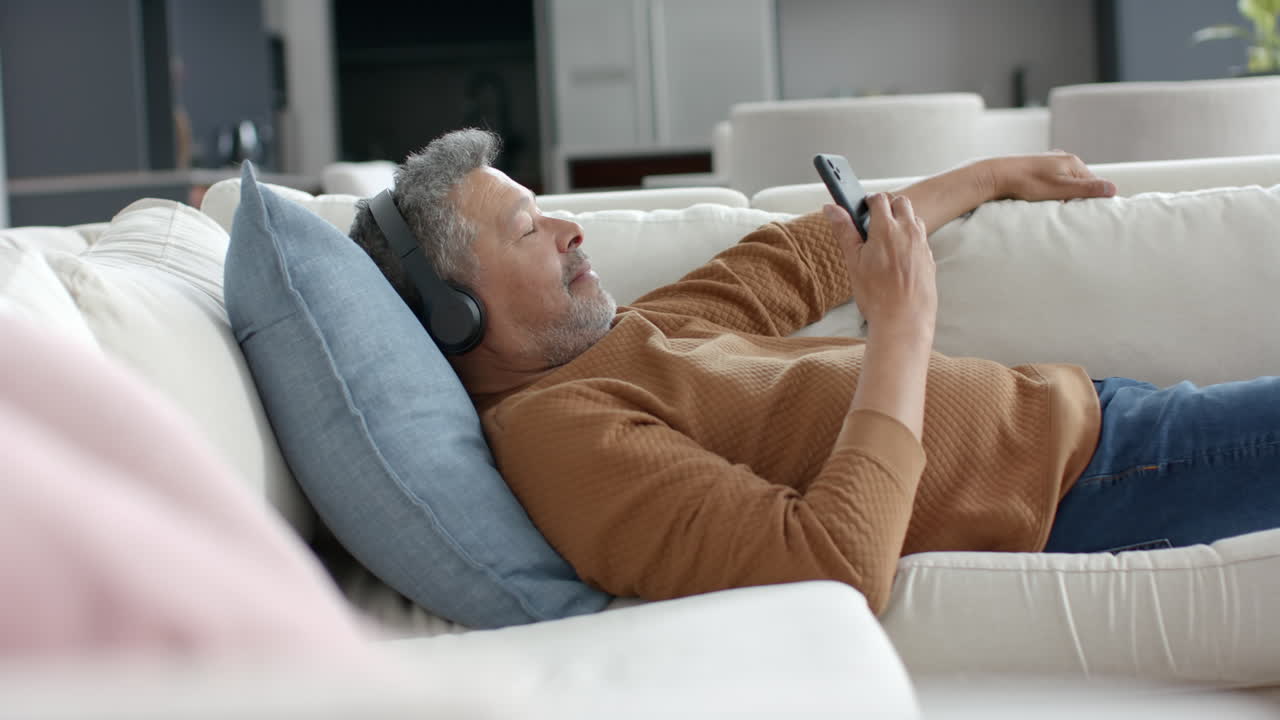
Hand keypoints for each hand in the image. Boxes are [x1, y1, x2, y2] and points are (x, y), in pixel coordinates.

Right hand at [824, 193, 935, 341]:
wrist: (903, 321)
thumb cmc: (876, 294)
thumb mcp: (853, 261)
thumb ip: (843, 230)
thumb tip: (831, 208)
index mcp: (886, 228)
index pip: (879, 199)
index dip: (868, 203)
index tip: (862, 212)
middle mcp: (908, 231)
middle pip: (901, 202)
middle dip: (888, 207)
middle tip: (874, 225)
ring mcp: (922, 244)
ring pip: (914, 218)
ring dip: (902, 221)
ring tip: (887, 242)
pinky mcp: (930, 258)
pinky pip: (921, 238)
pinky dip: (911, 239)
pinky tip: (899, 259)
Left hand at [983, 151, 1116, 202]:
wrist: (995, 175)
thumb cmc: (1027, 183)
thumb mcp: (1060, 189)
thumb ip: (1086, 189)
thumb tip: (1113, 189)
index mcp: (1073, 162)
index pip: (1095, 183)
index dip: (1091, 200)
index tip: (1085, 214)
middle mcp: (1063, 159)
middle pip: (1080, 183)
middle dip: (1076, 198)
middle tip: (1067, 212)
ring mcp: (1049, 162)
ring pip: (1065, 184)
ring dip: (1062, 196)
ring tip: (1052, 206)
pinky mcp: (1037, 168)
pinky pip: (1052, 183)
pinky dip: (1051, 193)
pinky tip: (1042, 199)